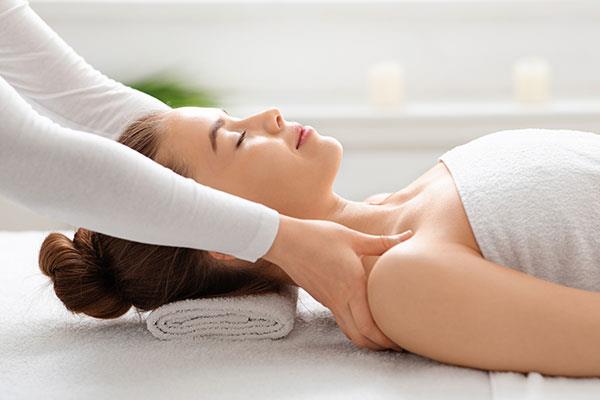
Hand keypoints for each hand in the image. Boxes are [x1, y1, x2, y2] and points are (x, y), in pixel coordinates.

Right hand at [262, 215, 412, 350]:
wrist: (285, 241)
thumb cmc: (318, 236)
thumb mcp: (352, 237)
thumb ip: (382, 242)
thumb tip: (409, 236)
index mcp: (352, 287)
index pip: (369, 326)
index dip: (386, 340)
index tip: (401, 340)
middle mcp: (340, 299)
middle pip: (360, 337)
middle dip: (379, 346)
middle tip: (396, 345)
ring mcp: (329, 301)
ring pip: (348, 331)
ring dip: (366, 340)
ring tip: (381, 337)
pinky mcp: (321, 297)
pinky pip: (340, 319)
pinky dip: (354, 327)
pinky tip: (362, 318)